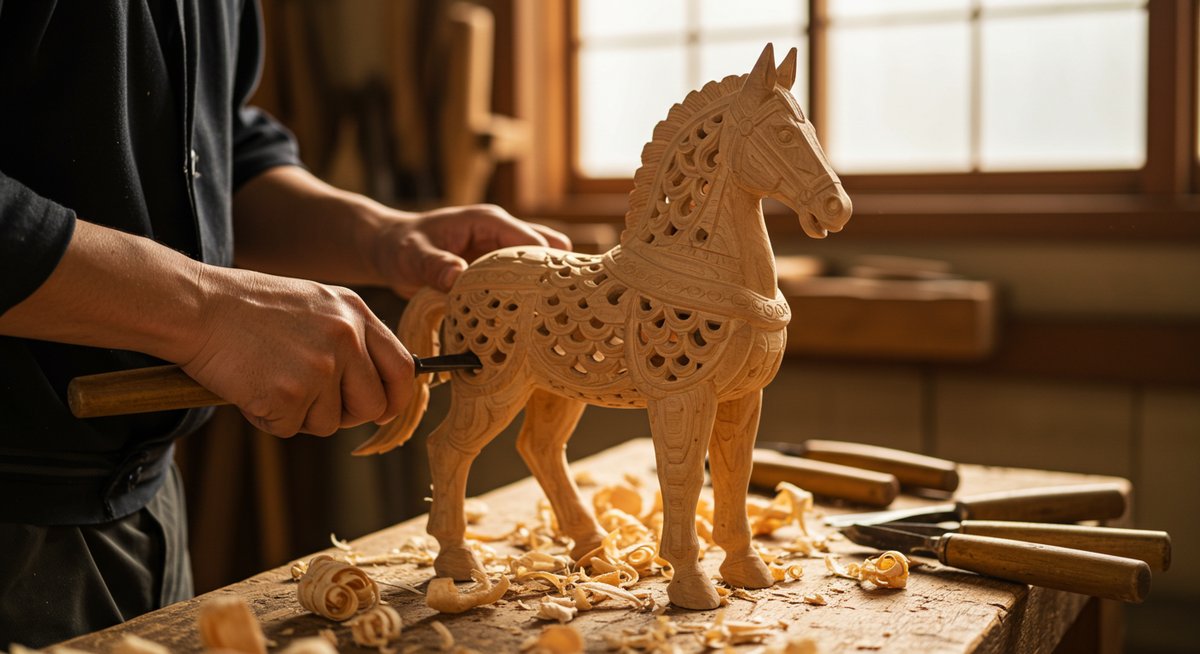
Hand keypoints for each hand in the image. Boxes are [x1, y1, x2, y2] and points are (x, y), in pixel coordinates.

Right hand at [178, 265, 412, 436]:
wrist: (197, 306)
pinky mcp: (289, 394)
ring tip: (271, 379)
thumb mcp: (316, 305)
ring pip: (331, 423)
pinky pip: (291, 428)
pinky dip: (269, 418)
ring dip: (301, 415)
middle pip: (373, 405)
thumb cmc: (250, 308)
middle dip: (347, 414)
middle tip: (312, 401)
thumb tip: (378, 389)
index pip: (403, 368)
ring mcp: (319, 367)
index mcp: (355, 313)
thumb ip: (351, 338)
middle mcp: (345, 338)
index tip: (383, 409)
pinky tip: (251, 387)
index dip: (397, 397)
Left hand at [370, 204, 570, 296]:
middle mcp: (501, 231)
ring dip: (543, 286)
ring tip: (543, 316)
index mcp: (488, 221)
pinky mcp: (497, 267)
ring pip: (541, 263)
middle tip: (551, 309)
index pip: (532, 240)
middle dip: (553, 276)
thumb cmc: (399, 246)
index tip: (547, 297)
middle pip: (550, 248)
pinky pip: (524, 277)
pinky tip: (525, 318)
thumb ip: (435, 265)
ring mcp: (501, 249)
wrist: (389, 248)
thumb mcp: (412, 256)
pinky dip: (529, 294)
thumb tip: (457, 278)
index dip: (544, 266)